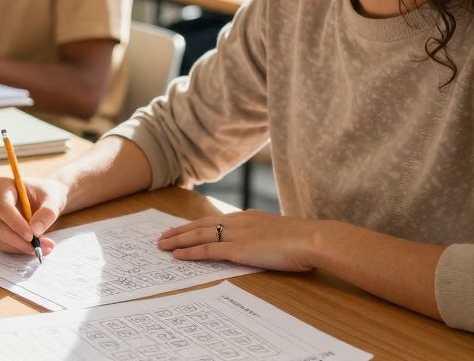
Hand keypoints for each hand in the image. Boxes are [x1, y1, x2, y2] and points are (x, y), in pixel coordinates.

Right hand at [0, 176, 68, 255]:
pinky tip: (35, 248)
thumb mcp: (54, 200)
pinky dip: (18, 249)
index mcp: (4, 186)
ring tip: (43, 248)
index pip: (2, 207)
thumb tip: (35, 230)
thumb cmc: (48, 195)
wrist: (46, 199)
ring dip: (19, 247)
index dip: (15, 223)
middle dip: (18, 240)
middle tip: (39, 248)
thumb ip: (48, 212)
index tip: (31, 236)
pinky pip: (2, 244)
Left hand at [156, 210, 320, 271]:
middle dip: (180, 230)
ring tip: (161, 244)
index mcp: (248, 217)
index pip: (215, 219)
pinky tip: (177, 255)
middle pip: (201, 224)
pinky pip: (207, 250)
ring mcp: (237, 235)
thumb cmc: (304, 240)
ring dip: (178, 240)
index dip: (196, 224)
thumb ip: (267, 236)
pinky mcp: (238, 250)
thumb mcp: (280, 234)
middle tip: (163, 235)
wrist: (312, 239)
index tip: (182, 228)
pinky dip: (190, 252)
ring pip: (199, 235)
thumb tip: (264, 244)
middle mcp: (238, 222)